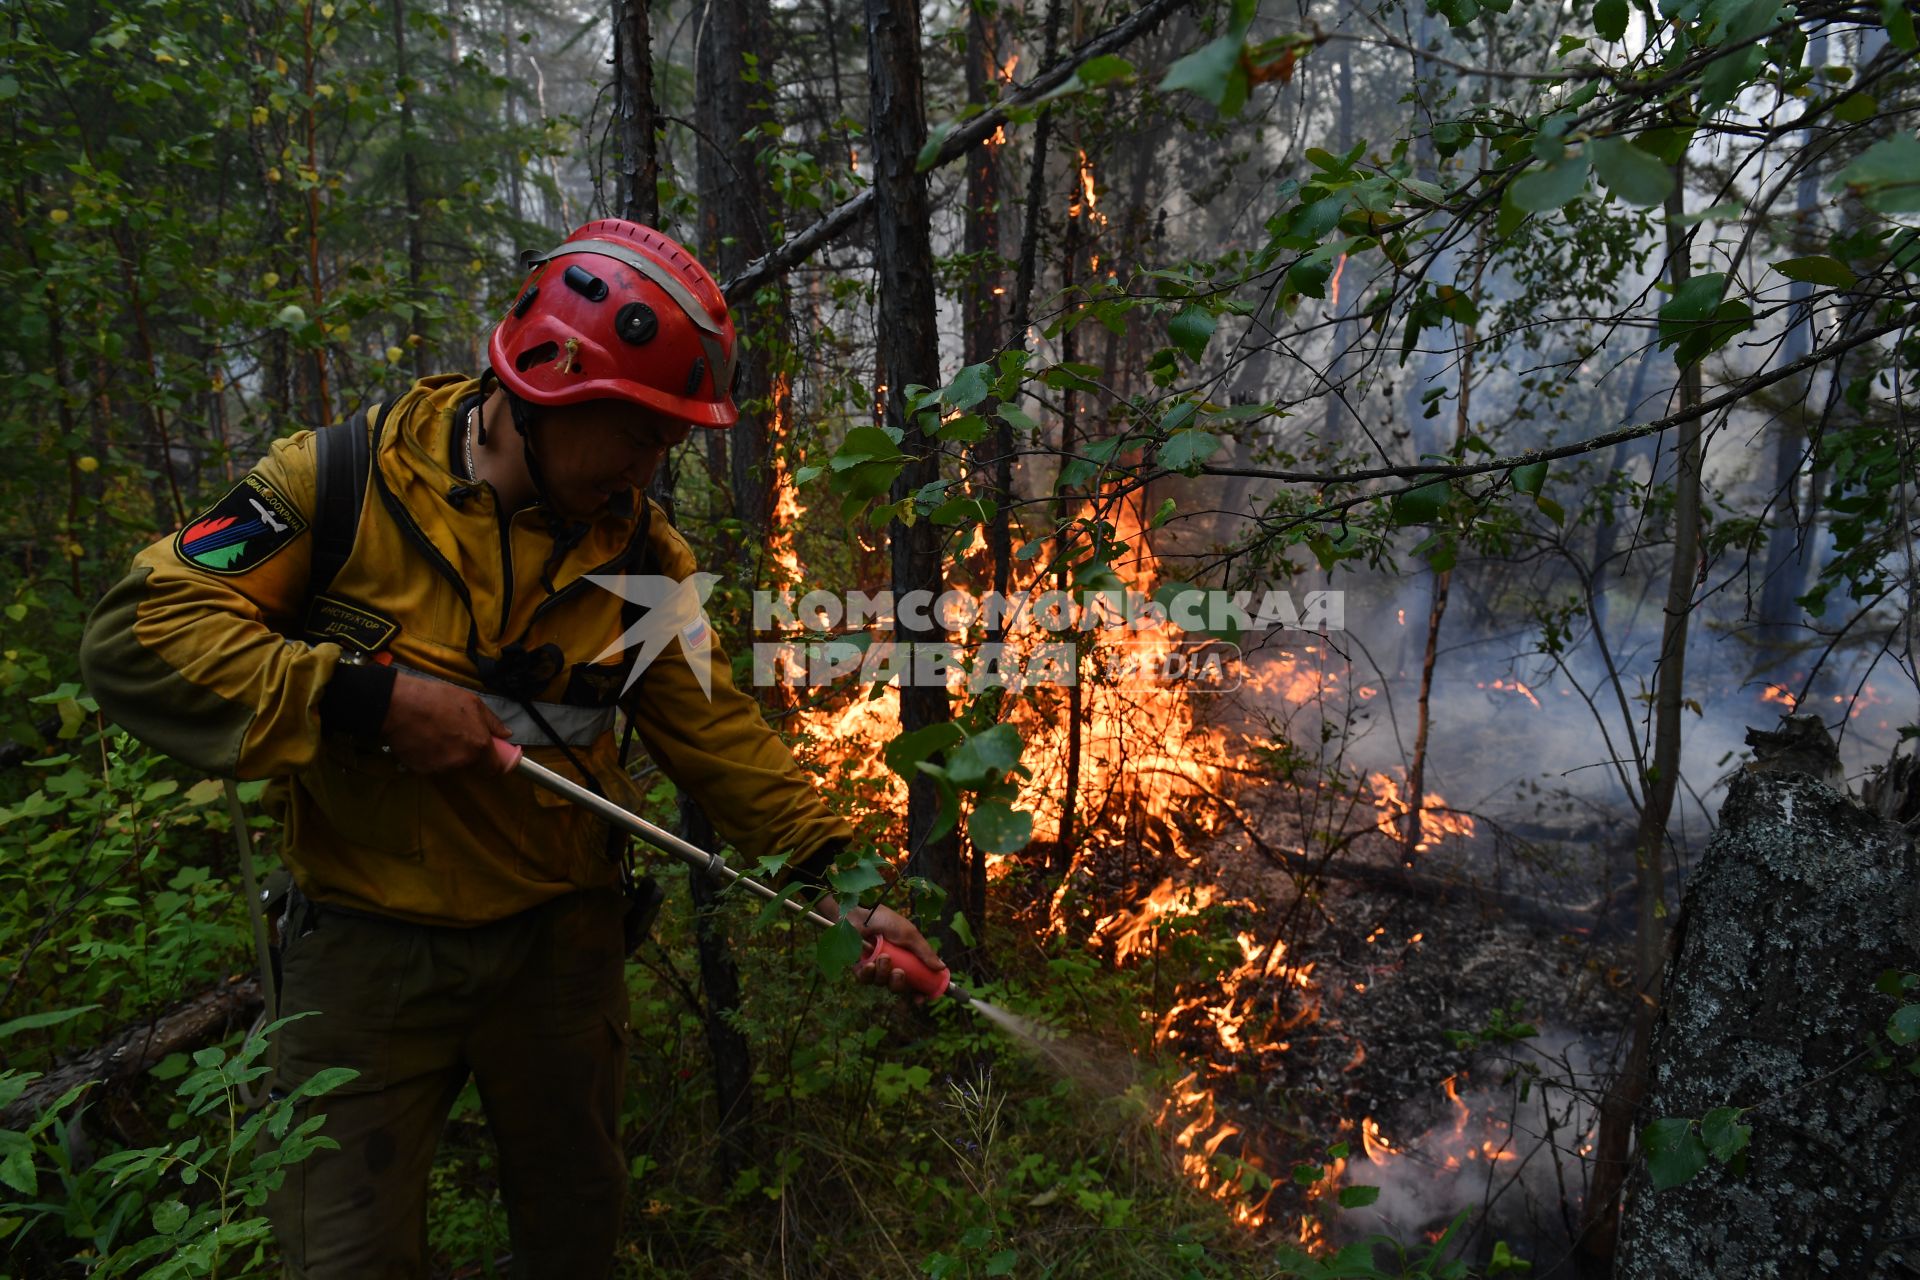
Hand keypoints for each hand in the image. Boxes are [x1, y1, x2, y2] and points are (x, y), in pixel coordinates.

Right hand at [379, 673, 511, 773]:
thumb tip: (507, 735)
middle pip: (471, 765)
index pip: (494, 768)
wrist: (398, 705)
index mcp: (479, 745)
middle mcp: (463, 761)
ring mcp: (441, 768)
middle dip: (467, 754)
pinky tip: (422, 739)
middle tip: (454, 734)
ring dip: (448, 754)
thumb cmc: (437, 698)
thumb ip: (492, 722)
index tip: (489, 756)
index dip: (493, 762)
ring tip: (435, 732)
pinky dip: (430, 756)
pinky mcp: (422, 771)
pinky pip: (432, 766)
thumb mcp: (472, 702)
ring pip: (451, 766)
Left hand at [844, 903, 946, 999]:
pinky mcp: (859, 967)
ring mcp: (875, 967)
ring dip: (883, 973)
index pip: (914, 981)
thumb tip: (942, 968)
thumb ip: (925, 952)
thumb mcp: (910, 934)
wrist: (860, 913)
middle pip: (898, 987)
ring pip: (882, 984)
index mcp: (906, 958)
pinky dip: (868, 973)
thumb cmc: (886, 920)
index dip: (918, 992)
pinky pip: (865, 980)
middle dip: (899, 984)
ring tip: (882, 957)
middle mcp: (891, 965)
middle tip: (899, 972)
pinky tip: (869, 963)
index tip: (920, 998)